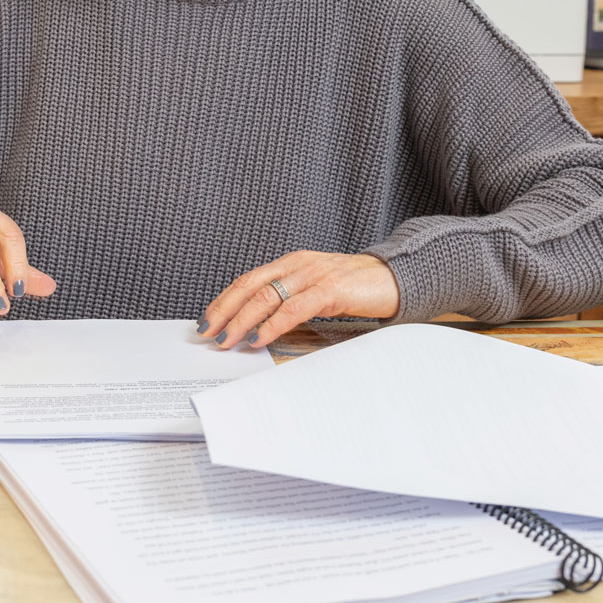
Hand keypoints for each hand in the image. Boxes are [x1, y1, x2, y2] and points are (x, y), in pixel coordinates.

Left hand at [197, 251, 398, 348]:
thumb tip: (258, 323)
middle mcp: (297, 264)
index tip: (207, 320)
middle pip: (249, 286)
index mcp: (291, 263)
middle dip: (224, 310)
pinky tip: (260, 337)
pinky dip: (272, 324)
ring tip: (228, 339)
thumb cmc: (355, 287)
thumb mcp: (315, 288)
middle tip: (207, 333)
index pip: (248, 280)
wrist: (395, 277)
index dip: (224, 300)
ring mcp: (313, 275)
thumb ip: (290, 299)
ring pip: (266, 297)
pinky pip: (293, 308)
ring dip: (242, 320)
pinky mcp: (330, 289)